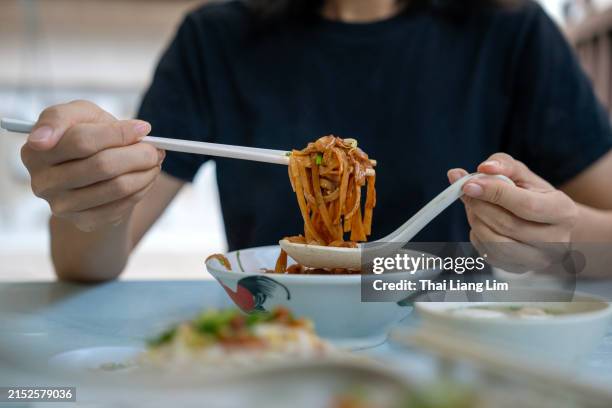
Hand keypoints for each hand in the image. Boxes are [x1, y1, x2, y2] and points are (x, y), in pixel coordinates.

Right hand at [21, 100, 164, 231]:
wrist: (93, 171)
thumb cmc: (86, 134)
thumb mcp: (79, 115)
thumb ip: (65, 116)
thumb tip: (43, 138)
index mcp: (35, 150)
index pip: (82, 141)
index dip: (119, 133)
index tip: (144, 128)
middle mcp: (42, 181)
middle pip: (102, 166)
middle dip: (139, 154)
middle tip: (156, 148)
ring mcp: (61, 206)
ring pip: (117, 187)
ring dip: (145, 173)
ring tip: (154, 162)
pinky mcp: (82, 222)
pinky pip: (122, 207)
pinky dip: (141, 190)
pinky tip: (145, 179)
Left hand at [448, 153, 577, 271]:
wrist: (543, 224)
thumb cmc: (532, 195)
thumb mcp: (522, 174)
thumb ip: (504, 165)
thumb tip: (483, 168)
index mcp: (564, 212)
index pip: (526, 205)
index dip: (494, 193)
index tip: (469, 183)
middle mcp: (556, 241)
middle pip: (508, 225)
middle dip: (480, 206)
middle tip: (466, 191)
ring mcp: (538, 260)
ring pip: (495, 242)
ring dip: (476, 220)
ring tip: (475, 206)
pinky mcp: (518, 270)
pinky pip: (487, 253)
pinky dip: (476, 234)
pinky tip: (482, 222)